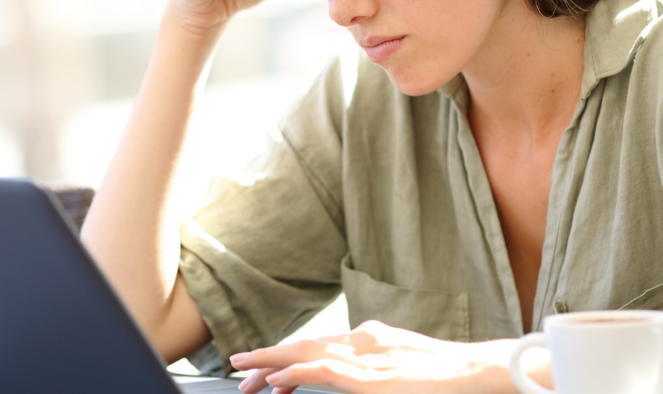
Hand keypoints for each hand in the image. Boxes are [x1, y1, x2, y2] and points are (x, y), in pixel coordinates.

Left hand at [229, 320, 532, 393]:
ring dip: (270, 363)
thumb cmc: (451, 377)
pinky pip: (320, 372)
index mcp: (372, 338)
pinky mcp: (368, 376)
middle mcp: (363, 340)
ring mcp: (365, 356)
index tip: (269, 369)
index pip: (320, 345)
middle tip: (241, 367)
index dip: (290, 356)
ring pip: (304, 354)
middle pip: (305, 346)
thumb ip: (381, 371)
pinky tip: (274, 381)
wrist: (479, 372)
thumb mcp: (407, 369)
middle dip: (270, 357)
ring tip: (243, 372)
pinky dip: (293, 374)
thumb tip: (365, 380)